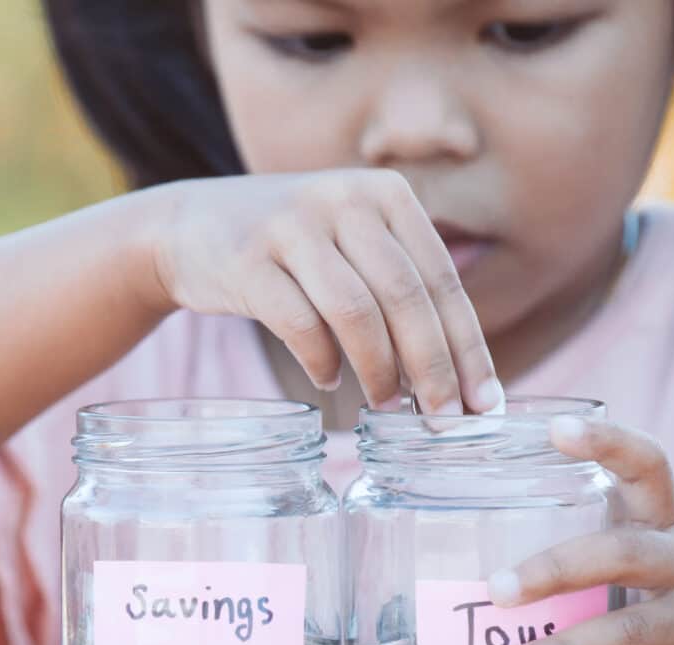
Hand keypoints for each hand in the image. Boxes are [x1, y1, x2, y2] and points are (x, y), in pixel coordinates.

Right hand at [145, 169, 502, 412]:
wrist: (188, 226)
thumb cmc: (290, 250)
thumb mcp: (353, 242)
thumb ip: (401, 287)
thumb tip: (459, 379)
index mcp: (386, 194)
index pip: (442, 280)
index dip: (468, 348)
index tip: (485, 405)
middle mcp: (342, 199)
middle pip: (406, 298)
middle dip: (433, 370)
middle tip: (443, 422)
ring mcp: (291, 225)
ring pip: (356, 312)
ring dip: (379, 371)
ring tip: (385, 405)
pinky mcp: (246, 259)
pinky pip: (299, 324)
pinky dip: (322, 362)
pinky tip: (328, 380)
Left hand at [486, 416, 673, 644]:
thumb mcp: (666, 555)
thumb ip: (601, 546)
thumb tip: (493, 559)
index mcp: (673, 524)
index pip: (648, 465)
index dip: (606, 442)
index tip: (555, 429)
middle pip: (624, 553)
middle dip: (555, 569)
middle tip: (498, 587)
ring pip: (630, 631)